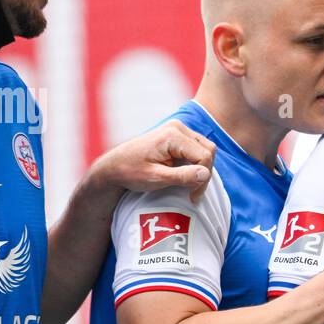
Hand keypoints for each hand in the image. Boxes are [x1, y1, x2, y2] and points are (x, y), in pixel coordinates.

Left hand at [91, 119, 216, 203]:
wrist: (114, 166)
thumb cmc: (130, 172)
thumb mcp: (156, 178)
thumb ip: (182, 176)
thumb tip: (206, 174)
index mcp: (172, 135)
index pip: (204, 156)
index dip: (203, 178)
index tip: (193, 195)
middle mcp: (177, 127)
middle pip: (209, 150)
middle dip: (205, 173)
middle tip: (193, 192)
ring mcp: (178, 129)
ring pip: (206, 149)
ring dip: (201, 169)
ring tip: (190, 185)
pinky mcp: (177, 135)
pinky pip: (197, 149)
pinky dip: (196, 164)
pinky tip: (185, 176)